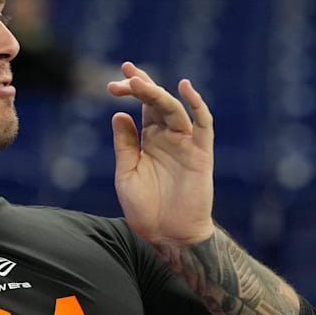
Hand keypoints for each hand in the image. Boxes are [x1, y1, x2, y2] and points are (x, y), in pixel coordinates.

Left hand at [107, 62, 213, 245]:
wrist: (166, 235)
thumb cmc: (145, 208)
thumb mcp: (126, 172)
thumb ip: (125, 144)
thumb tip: (119, 114)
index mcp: (149, 139)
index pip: (142, 106)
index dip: (131, 91)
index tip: (112, 84)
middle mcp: (168, 137)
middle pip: (157, 102)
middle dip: (141, 87)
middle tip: (123, 79)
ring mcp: (185, 143)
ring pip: (174, 110)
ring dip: (157, 94)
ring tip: (139, 83)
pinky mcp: (201, 154)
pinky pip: (203, 125)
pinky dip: (197, 105)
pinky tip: (185, 88)